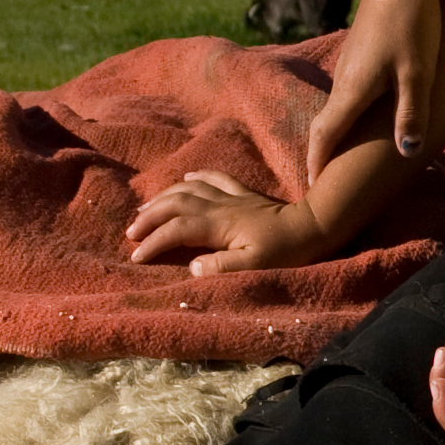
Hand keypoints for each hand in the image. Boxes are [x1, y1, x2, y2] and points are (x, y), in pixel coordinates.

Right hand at [125, 172, 335, 274]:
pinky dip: (196, 177)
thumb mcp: (255, 266)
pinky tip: (185, 178)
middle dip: (150, 217)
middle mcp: (220, 206)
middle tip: (131, 232)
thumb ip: (222, 267)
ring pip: (188, 189)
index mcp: (219, 225)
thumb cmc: (285, 252)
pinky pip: (215, 178)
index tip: (136, 256)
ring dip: (164, 197)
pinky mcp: (243, 193)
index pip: (176, 230)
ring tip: (145, 210)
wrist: (313, 227)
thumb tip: (192, 267)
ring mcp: (231, 197)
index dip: (154, 242)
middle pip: (174, 204)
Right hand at [306, 0, 444, 177]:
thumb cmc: (413, 20)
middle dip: (322, 156)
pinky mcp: (361, 51)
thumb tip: (407, 153)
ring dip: (335, 135)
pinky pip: (348, 93)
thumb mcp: (420, 72)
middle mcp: (344, 78)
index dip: (318, 164)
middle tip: (322, 185)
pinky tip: (364, 120)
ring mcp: (351, 63)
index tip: (312, 191)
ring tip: (342, 160)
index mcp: (353, 88)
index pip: (325, 136)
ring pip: (337, 108)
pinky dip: (348, 115)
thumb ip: (412, 113)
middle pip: (325, 126)